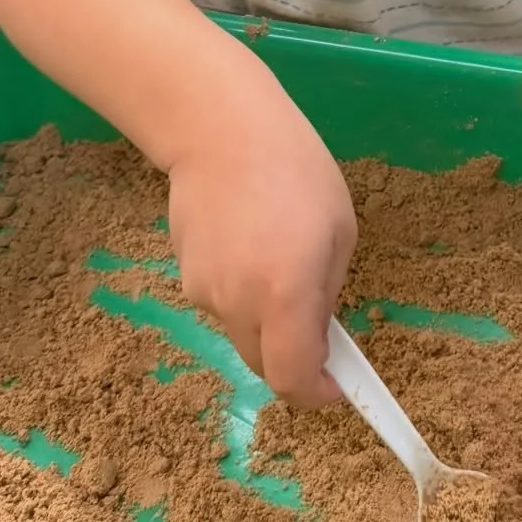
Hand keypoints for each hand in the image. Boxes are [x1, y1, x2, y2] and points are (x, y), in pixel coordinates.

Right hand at [166, 76, 357, 407]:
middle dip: (292, 360)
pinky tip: (247, 240)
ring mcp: (204, 290)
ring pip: (240, 330)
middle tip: (317, 325)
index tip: (337, 386)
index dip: (316, 394)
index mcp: (286, 296)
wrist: (220, 128)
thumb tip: (318, 332)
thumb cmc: (296, 169)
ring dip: (265, 320)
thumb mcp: (339, 230)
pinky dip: (240, 291)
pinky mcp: (183, 272)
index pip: (292, 379)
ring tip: (279, 258)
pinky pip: (220, 300)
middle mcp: (238, 304)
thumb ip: (326, 292)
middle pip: (263, 364)